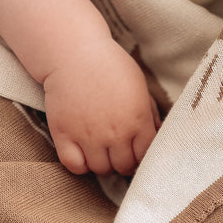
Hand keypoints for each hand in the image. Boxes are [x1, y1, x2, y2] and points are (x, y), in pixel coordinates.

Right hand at [43, 39, 160, 175]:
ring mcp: (89, 135)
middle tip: (119, 153)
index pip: (146, 156)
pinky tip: (83, 153)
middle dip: (124, 162)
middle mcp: (115, 133)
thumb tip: (158, 135)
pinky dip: (80, 165)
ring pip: (101, 169)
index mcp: (138, 121)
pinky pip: (74, 166)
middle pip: (124, 167)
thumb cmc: (111, 67)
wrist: (75, 53)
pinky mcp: (64, 134)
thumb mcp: (140, 88)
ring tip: (102, 152)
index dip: (142, 157)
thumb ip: (150, 115)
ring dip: (103, 164)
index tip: (136, 152)